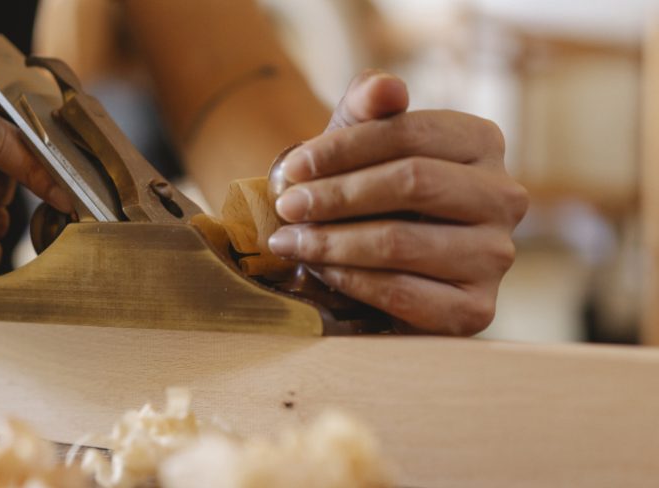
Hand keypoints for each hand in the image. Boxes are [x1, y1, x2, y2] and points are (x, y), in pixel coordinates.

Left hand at [267, 70, 528, 334]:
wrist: (368, 257)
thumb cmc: (362, 189)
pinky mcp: (476, 310)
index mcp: (482, 142)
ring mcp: (496, 256)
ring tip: (288, 241)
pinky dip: (350, 280)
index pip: (410, 132)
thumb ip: (366, 105)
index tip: (292, 167)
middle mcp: (504, 197)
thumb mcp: (356, 141)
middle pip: (411, 182)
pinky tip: (319, 270)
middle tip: (285, 207)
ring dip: (331, 242)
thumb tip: (385, 87)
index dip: (344, 148)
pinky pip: (402, 292)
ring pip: (401, 242)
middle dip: (336, 195)